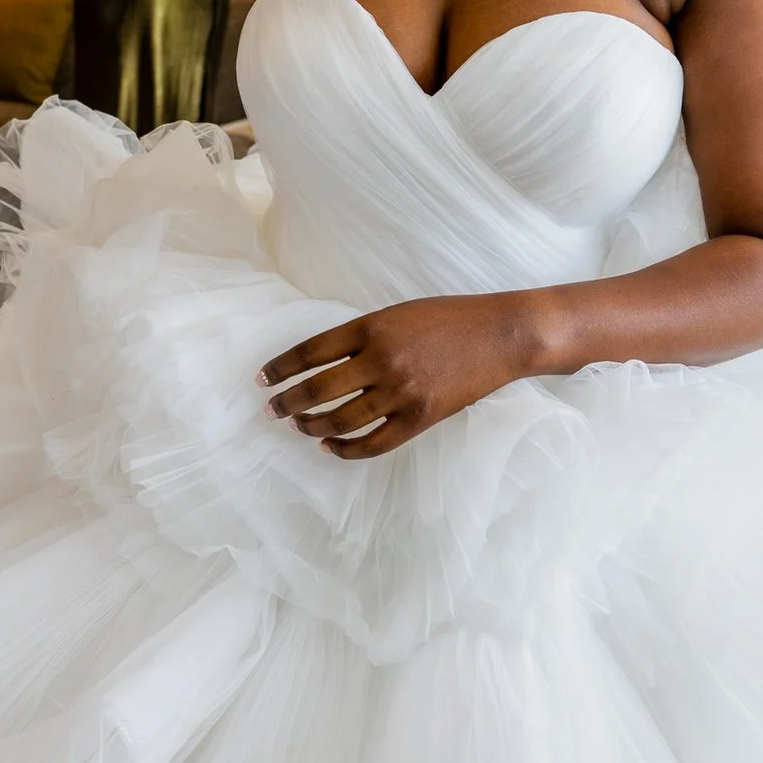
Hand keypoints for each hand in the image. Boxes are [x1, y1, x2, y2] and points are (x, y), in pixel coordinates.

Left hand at [258, 294, 540, 459]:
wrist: (500, 336)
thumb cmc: (447, 319)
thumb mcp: (397, 314)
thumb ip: (360, 336)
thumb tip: (319, 362)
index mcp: (371, 327)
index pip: (310, 351)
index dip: (281, 368)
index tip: (262, 379)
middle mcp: (381, 360)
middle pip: (317, 389)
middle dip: (287, 402)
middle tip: (270, 410)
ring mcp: (401, 393)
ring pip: (339, 420)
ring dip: (310, 425)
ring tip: (297, 425)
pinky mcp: (419, 418)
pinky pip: (372, 444)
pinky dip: (344, 448)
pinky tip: (329, 444)